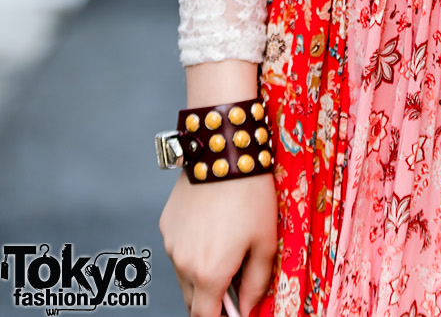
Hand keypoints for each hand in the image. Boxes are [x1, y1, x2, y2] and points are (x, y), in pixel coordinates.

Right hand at [160, 59, 276, 316]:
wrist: (223, 150)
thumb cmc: (251, 194)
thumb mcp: (266, 241)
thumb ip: (256, 283)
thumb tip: (246, 307)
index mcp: (209, 274)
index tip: (234, 312)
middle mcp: (183, 264)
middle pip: (193, 300)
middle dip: (211, 299)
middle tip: (234, 282)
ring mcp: (171, 243)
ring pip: (184, 274)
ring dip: (200, 274)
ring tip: (226, 246)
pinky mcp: (166, 224)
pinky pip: (178, 248)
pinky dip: (191, 249)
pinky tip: (212, 226)